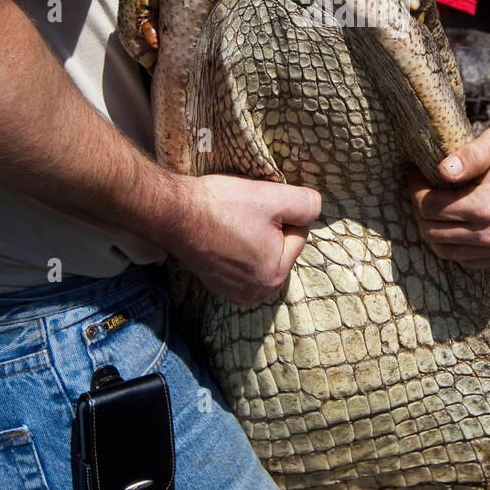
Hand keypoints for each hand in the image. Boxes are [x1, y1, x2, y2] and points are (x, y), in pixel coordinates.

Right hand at [163, 173, 321, 304]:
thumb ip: (307, 204)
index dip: (282, 212)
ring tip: (231, 222)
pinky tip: (221, 233)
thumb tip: (316, 209)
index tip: (257, 206)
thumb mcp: (274, 197)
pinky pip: (242, 260)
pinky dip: (236, 245)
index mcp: (274, 275)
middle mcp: (256, 292)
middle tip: (244, 214)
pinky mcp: (217, 284)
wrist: (173, 212)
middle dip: (270, 227)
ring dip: (253, 235)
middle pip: (280, 247)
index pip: (298, 233)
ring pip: (261, 252)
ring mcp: (234, 291)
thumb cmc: (223, 205)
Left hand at [409, 122, 489, 267]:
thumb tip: (442, 171)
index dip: (416, 191)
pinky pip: (468, 260)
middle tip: (424, 191)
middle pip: (433, 233)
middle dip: (421, 211)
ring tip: (437, 208)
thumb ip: (469, 155)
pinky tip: (457, 223)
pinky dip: (455, 246)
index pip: (430, 208)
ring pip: (447, 252)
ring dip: (435, 231)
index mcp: (488, 206)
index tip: (417, 176)